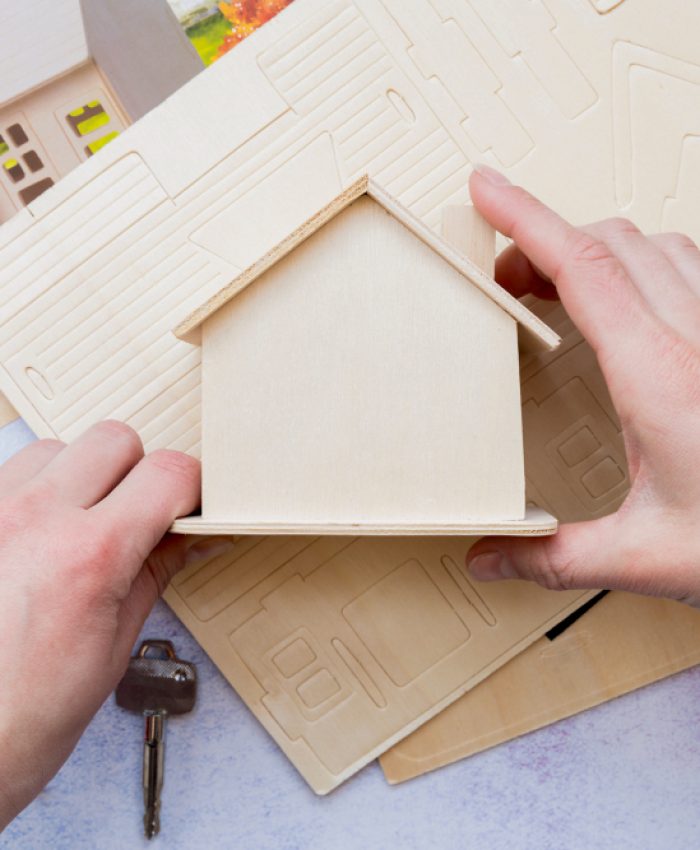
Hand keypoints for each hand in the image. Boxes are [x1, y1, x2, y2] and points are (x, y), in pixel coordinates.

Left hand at [0, 422, 206, 827]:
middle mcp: (32, 519)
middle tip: (136, 517)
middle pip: (115, 439)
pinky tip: (38, 537)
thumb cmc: (23, 716)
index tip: (189, 507)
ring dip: (79, 475)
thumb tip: (193, 537)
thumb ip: (158, 570)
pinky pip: (10, 473)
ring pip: (58, 446)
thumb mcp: (116, 643)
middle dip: (138, 473)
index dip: (191, 489)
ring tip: (78, 525)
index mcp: (88, 556)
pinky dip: (34, 492)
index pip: (169, 472)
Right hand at [466, 165, 699, 604]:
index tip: (488, 191)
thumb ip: (557, 558)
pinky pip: (690, 269)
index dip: (526, 219)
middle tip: (502, 271)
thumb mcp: (648, 557)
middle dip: (546, 239)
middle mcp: (696, 339)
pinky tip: (630, 294)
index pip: (582, 266)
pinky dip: (642, 263)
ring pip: (656, 246)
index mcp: (660, 376)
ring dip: (597, 247)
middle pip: (611, 244)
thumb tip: (492, 556)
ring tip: (555, 277)